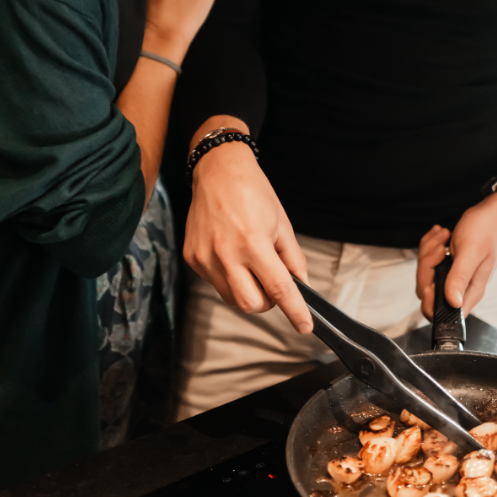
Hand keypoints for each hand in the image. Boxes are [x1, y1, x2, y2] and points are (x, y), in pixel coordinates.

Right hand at [184, 136, 312, 333]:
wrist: (218, 170)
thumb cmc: (252, 192)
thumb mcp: (282, 223)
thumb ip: (293, 259)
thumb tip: (302, 287)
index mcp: (253, 242)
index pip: (279, 288)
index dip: (295, 311)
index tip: (304, 326)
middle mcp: (226, 253)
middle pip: (251, 304)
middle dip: (268, 301)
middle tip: (273, 281)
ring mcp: (205, 257)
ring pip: (232, 298)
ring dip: (248, 290)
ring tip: (251, 263)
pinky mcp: (192, 257)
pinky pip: (215, 282)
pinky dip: (229, 278)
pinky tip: (232, 254)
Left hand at [416, 155, 496, 318]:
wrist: (492, 215)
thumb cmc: (486, 231)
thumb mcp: (471, 252)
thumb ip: (461, 278)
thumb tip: (453, 303)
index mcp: (469, 291)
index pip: (442, 313)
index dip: (430, 301)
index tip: (431, 281)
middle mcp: (460, 286)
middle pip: (427, 289)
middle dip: (428, 266)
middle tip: (441, 248)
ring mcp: (451, 275)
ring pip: (425, 272)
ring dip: (429, 251)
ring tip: (444, 237)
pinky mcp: (446, 264)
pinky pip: (427, 259)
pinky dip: (430, 245)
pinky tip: (442, 235)